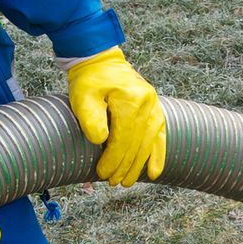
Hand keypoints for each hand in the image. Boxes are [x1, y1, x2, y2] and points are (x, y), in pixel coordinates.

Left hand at [65, 47, 164, 187]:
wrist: (101, 61)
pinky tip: (154, 173)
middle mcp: (147, 104)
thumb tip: (102, 142)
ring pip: (149, 143)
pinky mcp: (155, 110)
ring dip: (138, 165)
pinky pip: (160, 136)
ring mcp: (154, 106)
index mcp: (130, 100)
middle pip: (137, 143)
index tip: (103, 173)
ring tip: (127, 182)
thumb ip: (91, 119)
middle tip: (112, 182)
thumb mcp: (83, 96)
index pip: (123, 138)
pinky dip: (158, 155)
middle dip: (124, 166)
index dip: (113, 159)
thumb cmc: (90, 80)